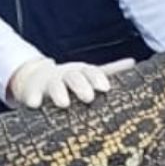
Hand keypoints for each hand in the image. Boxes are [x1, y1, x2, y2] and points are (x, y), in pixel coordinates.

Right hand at [8, 56, 134, 108]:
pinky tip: (35, 104)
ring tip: (64, 103)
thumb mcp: (88, 74)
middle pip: (74, 77)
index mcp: (81, 72)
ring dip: (59, 92)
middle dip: (81, 86)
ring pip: (54, 86)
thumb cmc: (70, 80)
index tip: (105, 88)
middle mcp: (65, 76)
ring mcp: (48, 83)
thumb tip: (132, 61)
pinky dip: (33, 98)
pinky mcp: (32, 92)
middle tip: (88, 97)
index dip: (97, 79)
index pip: (91, 72)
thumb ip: (109, 70)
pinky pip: (32, 95)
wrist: (36, 79)